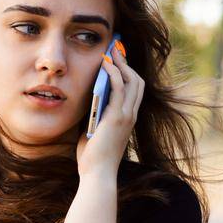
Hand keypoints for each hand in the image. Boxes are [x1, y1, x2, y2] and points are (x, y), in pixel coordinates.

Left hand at [76, 38, 142, 178]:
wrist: (97, 174)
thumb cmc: (92, 157)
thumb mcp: (93, 130)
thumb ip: (94, 115)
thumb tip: (86, 100)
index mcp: (128, 119)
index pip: (134, 90)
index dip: (128, 72)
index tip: (119, 59)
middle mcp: (132, 115)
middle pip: (136, 81)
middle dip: (127, 62)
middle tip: (116, 47)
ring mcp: (127, 115)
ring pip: (131, 81)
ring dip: (121, 63)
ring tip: (111, 50)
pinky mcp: (117, 116)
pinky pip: (119, 88)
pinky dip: (114, 73)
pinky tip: (105, 64)